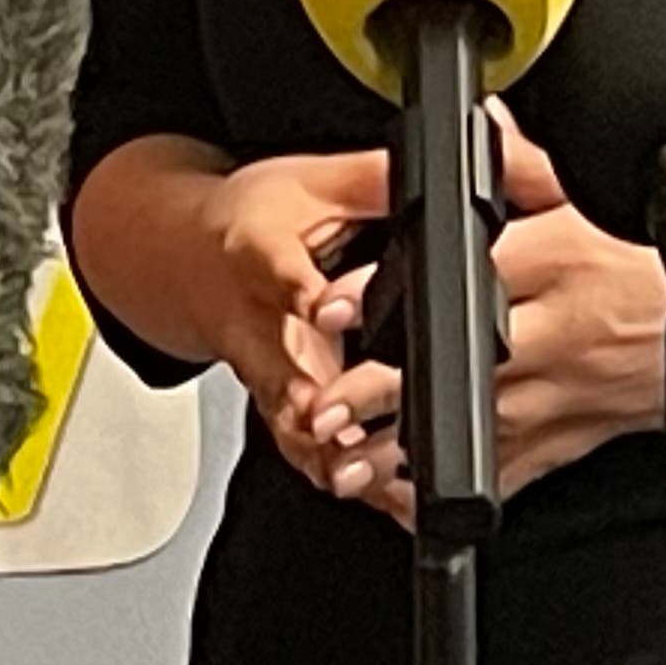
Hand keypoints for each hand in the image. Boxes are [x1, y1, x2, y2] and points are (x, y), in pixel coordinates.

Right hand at [178, 148, 387, 502]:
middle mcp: (254, 318)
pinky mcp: (276, 404)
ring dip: (322, 448)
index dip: (300, 290)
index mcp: (256, 248)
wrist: (192, 260)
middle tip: (338, 417)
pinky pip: (305, 447)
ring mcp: (263, 371)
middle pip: (277, 361)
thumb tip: (472, 168)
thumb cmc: (257, 218)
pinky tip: (382, 496)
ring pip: (288, 418)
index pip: (275, 268)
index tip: (320, 305)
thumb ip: (387, 180)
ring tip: (362, 473)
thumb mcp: (318, 178)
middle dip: (306, 393)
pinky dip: (338, 472)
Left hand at [288, 114, 665, 529]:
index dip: (400, 287)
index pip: (470, 269)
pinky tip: (405, 496)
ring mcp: (566, 392)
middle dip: (389, 390)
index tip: (339, 304)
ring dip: (408, 452)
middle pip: (464, 363)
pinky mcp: (574, 437)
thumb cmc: (651, 265)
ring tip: (347, 462)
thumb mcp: (593, 200)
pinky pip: (509, 470)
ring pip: (476, 428)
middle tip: (327, 404)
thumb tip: (486, 115)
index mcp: (562, 259)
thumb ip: (528, 164)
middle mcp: (561, 330)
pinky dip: (456, 488)